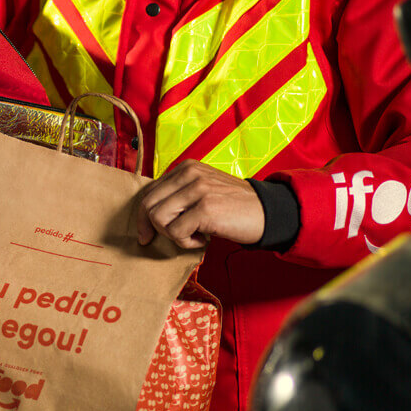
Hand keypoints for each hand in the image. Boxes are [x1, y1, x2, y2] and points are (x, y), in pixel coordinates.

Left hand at [137, 160, 264, 249]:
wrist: (267, 213)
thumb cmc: (232, 207)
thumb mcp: (203, 191)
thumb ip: (178, 195)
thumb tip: (147, 215)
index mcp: (186, 168)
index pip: (149, 192)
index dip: (143, 217)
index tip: (146, 234)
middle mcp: (190, 173)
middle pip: (148, 205)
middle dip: (152, 228)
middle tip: (173, 238)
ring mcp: (198, 189)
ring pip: (158, 218)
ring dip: (173, 235)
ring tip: (193, 235)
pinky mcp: (206, 208)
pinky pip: (176, 232)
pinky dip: (187, 243)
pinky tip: (204, 238)